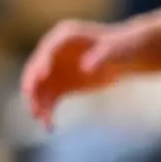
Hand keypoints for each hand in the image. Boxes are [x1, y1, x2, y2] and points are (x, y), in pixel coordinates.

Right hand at [22, 18, 154, 126]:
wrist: (128, 56)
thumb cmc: (123, 47)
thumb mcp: (116, 50)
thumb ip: (101, 57)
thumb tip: (85, 68)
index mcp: (64, 36)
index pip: (48, 49)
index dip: (43, 61)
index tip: (42, 76)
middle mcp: (54, 52)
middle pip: (37, 68)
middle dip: (33, 85)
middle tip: (31, 101)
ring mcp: (56, 69)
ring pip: (40, 87)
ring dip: (37, 102)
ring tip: (41, 120)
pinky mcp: (63, 85)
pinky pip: (50, 99)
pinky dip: (48, 111)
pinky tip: (50, 126)